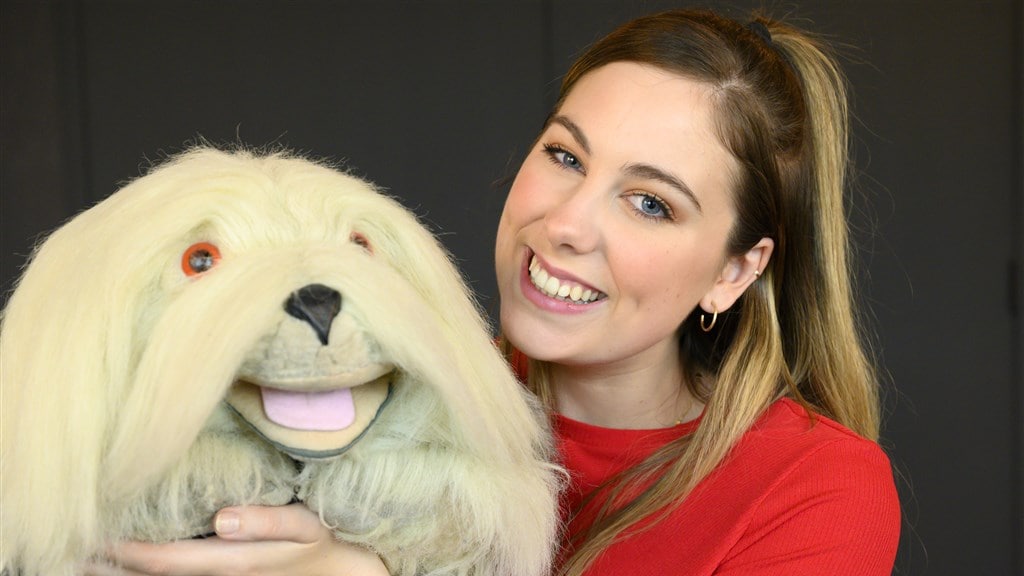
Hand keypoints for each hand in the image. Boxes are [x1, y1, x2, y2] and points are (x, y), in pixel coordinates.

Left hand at [85, 504, 387, 575]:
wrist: (348, 571)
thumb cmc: (326, 542)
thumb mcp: (306, 527)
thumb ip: (267, 522)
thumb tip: (222, 518)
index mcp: (233, 561)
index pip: (167, 560)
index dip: (128, 551)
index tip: (94, 535)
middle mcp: (221, 575)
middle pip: (156, 575)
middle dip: (116, 564)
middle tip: (75, 550)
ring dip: (130, 568)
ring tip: (94, 555)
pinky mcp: (230, 575)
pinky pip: (184, 573)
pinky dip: (156, 568)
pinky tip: (142, 559)